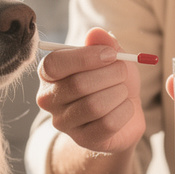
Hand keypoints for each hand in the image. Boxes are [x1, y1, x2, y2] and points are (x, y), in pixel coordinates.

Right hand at [37, 28, 145, 155]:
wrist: (124, 112)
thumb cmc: (111, 80)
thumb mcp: (111, 57)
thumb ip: (103, 43)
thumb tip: (96, 33)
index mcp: (49, 74)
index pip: (54, 64)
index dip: (85, 57)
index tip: (111, 55)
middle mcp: (49, 99)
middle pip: (78, 85)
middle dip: (110, 74)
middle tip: (123, 70)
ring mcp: (64, 122)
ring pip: (94, 106)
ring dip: (119, 93)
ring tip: (123, 90)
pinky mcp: (83, 139)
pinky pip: (108, 124)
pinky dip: (125, 111)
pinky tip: (125, 107)